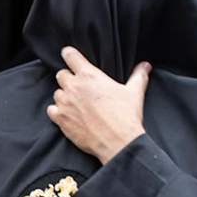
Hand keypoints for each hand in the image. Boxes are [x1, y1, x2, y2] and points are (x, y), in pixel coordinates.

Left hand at [47, 46, 150, 163]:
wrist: (118, 142)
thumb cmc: (126, 116)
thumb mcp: (134, 92)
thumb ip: (138, 76)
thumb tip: (145, 66)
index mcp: (89, 75)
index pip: (70, 55)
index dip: (68, 54)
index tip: (68, 55)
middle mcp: (74, 87)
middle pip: (61, 74)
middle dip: (68, 78)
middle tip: (78, 87)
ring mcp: (65, 103)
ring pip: (57, 93)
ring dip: (64, 96)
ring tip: (76, 103)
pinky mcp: (61, 119)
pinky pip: (51, 110)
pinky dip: (57, 111)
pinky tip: (68, 114)